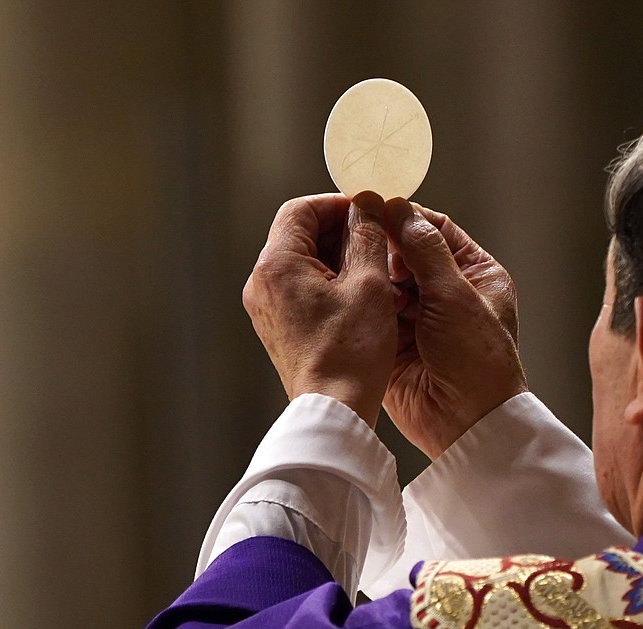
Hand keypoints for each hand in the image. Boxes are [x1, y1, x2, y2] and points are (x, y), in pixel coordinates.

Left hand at [243, 192, 397, 426]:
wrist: (334, 408)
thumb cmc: (352, 351)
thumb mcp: (370, 283)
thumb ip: (368, 235)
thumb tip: (368, 204)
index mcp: (277, 265)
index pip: (301, 210)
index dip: (338, 205)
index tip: (370, 214)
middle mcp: (262, 284)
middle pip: (301, 236)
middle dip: (343, 234)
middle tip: (380, 245)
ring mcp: (267, 309)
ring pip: (305, 264)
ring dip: (342, 261)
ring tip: (380, 278)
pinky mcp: (279, 329)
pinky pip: (304, 291)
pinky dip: (333, 286)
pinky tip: (366, 301)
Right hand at [381, 199, 526, 457]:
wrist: (468, 423)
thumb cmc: (478, 359)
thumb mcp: (455, 295)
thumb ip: (424, 250)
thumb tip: (398, 208)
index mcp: (476, 275)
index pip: (435, 230)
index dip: (404, 218)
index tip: (373, 207)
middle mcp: (448, 294)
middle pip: (405, 254)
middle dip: (383, 249)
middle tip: (358, 241)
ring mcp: (420, 319)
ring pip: (385, 283)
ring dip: (372, 279)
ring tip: (360, 274)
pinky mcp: (395, 343)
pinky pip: (374, 314)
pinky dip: (365, 306)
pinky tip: (354, 299)